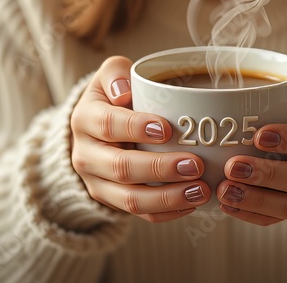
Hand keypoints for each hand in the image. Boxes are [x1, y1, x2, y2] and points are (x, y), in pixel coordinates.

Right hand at [71, 56, 210, 222]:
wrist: (95, 130)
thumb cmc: (115, 98)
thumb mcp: (110, 75)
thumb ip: (115, 73)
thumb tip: (124, 91)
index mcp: (86, 119)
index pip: (108, 124)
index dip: (136, 127)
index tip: (166, 129)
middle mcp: (85, 154)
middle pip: (121, 167)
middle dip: (160, 169)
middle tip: (195, 165)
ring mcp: (97, 182)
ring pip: (129, 198)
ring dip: (167, 197)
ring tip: (200, 191)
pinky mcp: (111, 200)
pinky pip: (137, 214)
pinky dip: (166, 212)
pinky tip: (191, 203)